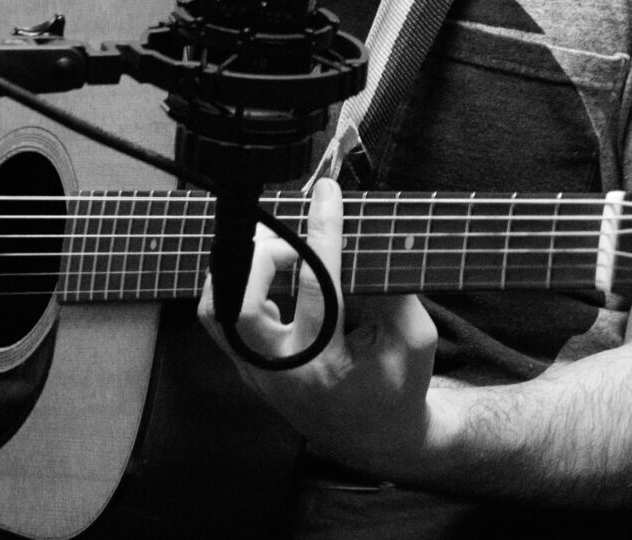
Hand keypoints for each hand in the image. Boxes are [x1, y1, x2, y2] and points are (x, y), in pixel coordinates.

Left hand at [197, 178, 443, 480]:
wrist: (373, 438)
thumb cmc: (398, 386)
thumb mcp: (414, 339)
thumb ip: (393, 289)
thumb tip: (364, 236)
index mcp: (326, 366)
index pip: (316, 287)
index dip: (322, 232)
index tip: (327, 193)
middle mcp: (280, 372)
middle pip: (239, 305)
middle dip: (262, 257)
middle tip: (294, 241)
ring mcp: (255, 372)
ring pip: (217, 310)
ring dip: (243, 270)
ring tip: (279, 253)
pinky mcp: (246, 367)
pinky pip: (222, 317)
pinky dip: (239, 285)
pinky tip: (272, 274)